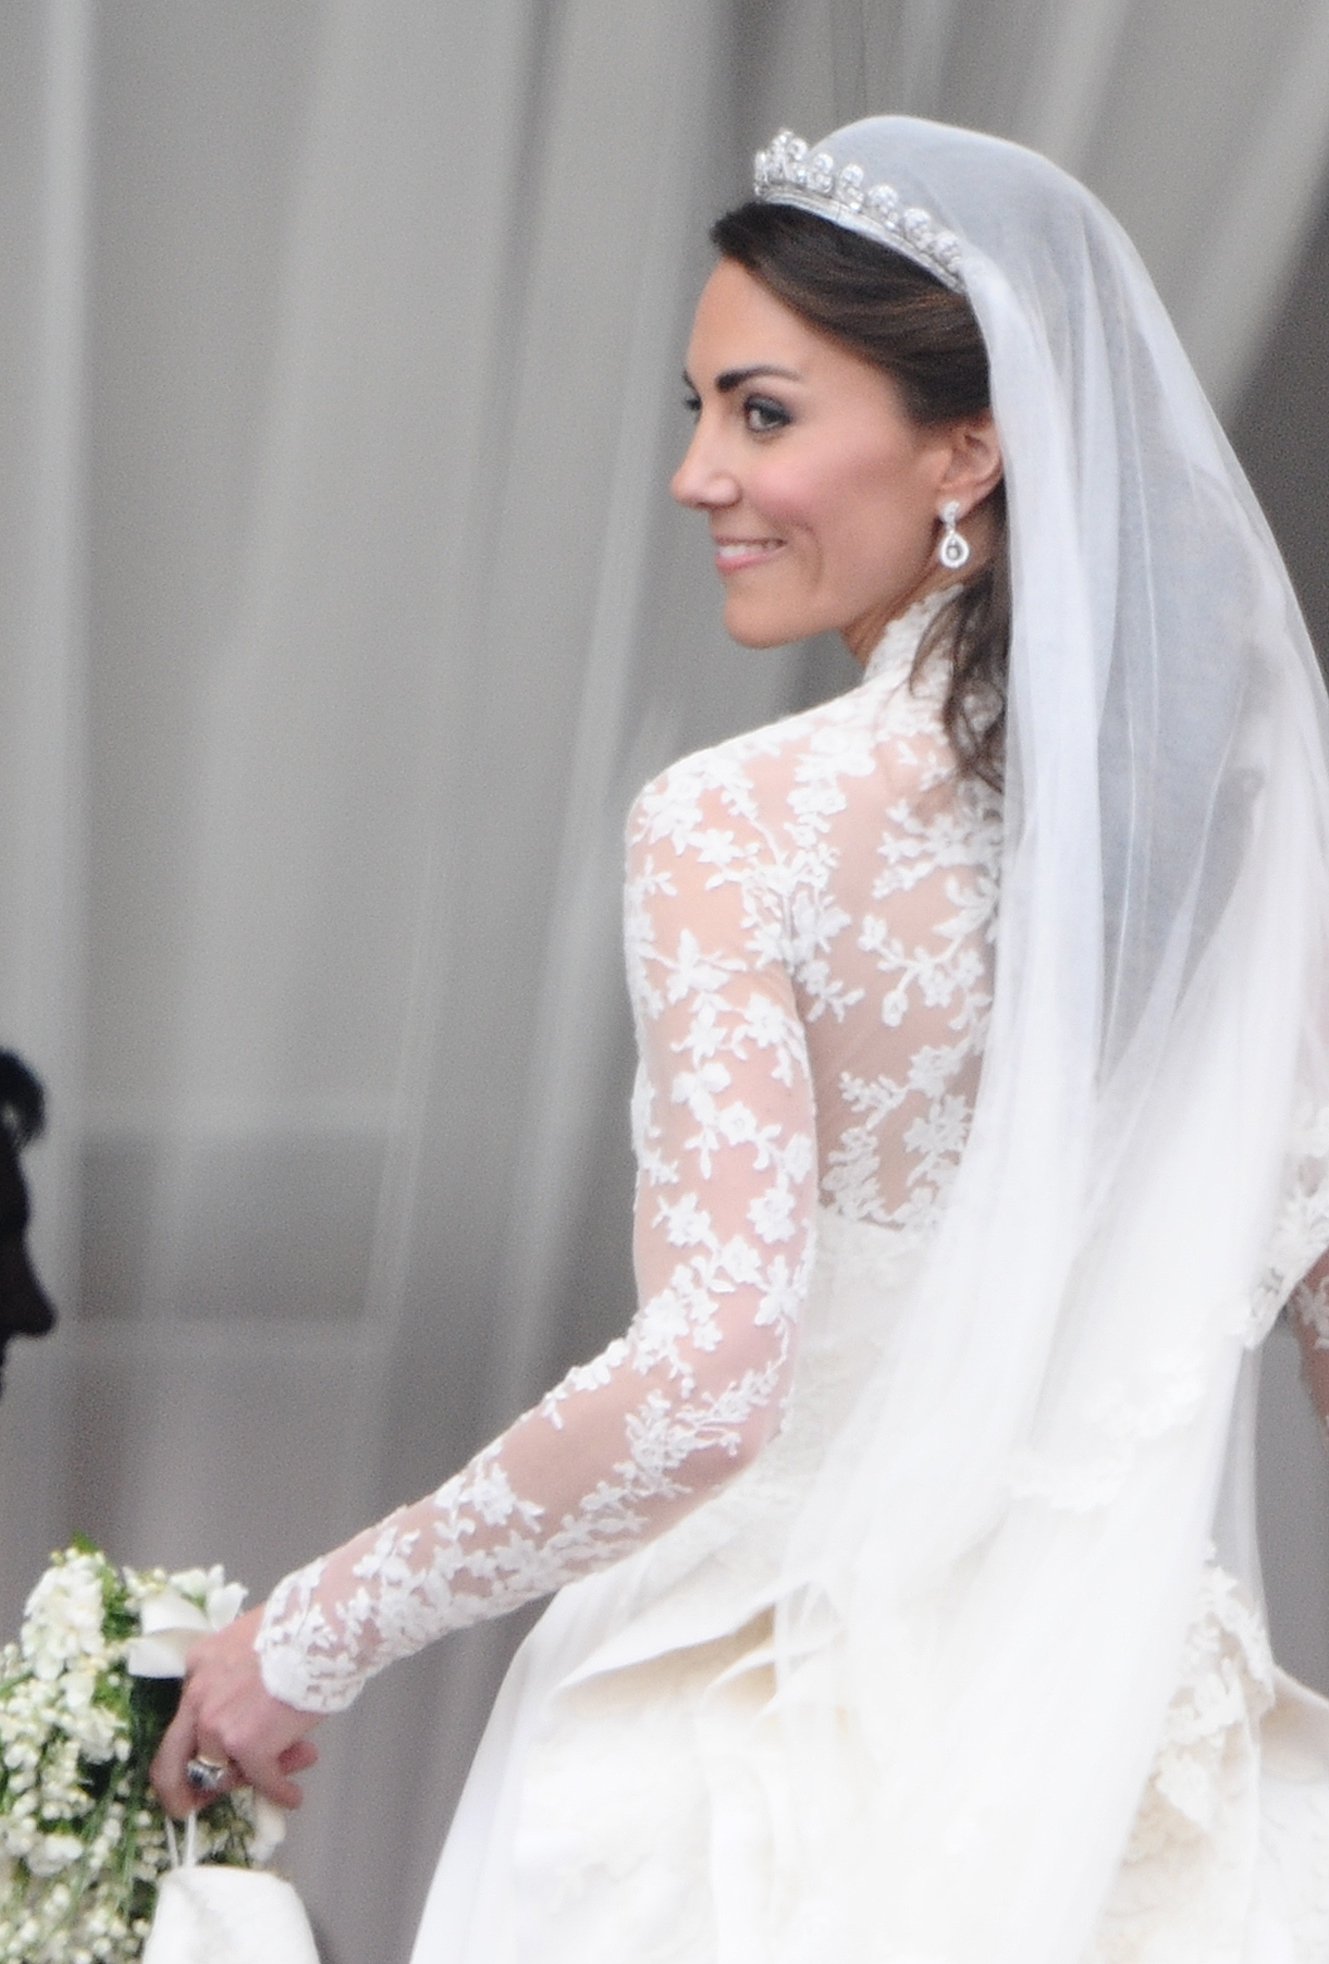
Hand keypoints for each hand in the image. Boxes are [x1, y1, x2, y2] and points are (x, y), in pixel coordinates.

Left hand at [150, 1604, 322, 1817]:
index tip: (207, 1759)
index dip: (200, 1742)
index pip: (188, 1717)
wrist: (325, 1626)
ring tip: (280, 1783)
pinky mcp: (248, 1746)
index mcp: (199, 1664)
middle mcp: (198, 1696)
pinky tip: (291, 1796)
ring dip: (253, 1779)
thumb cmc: (301, 1625)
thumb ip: (240, 1675)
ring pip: (224, 1770)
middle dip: (181, 1787)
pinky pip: (262, 1779)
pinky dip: (277, 1791)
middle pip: (173, 1757)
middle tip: (191, 1805)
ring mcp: (219, 1724)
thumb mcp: (251, 1643)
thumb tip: (257, 1713)